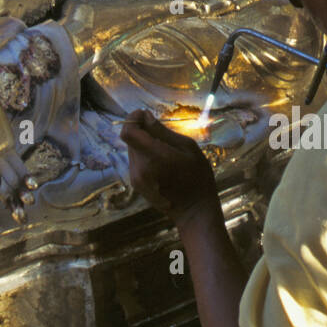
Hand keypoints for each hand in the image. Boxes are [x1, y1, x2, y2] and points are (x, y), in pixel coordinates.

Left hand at [122, 108, 217, 228]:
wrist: (195, 211)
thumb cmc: (198, 177)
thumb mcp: (188, 148)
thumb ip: (163, 132)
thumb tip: (145, 117)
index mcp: (155, 157)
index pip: (128, 132)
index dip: (133, 119)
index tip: (145, 115)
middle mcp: (140, 168)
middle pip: (130, 139)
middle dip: (141, 131)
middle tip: (160, 133)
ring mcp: (136, 178)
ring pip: (132, 150)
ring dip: (143, 144)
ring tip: (164, 150)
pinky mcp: (136, 184)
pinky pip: (135, 161)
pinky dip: (144, 156)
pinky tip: (161, 163)